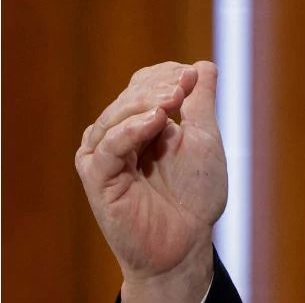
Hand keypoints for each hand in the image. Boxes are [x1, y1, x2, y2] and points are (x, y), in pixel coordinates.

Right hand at [75, 61, 226, 301]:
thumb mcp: (204, 139)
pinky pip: (107, 148)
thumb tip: (203, 65)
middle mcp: (118, 136)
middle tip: (183, 87)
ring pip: (114, 117)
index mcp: (142, 124)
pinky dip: (129, 130)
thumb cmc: (196, 194)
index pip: (143, 84)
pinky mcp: (97, 178)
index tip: (192, 75)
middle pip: (128, 97)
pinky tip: (155, 121)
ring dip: (144, 103)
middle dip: (157, 87)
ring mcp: (105, 156)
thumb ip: (200, 103)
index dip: (166, 74)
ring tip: (173, 101)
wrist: (187, 240)